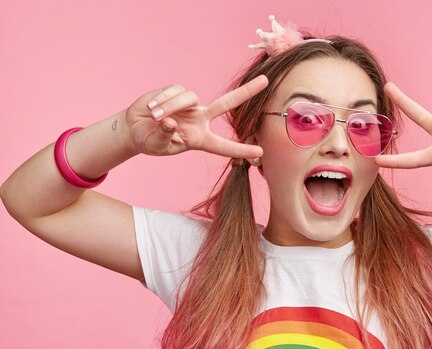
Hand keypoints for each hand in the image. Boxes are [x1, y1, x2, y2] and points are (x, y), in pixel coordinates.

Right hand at [122, 75, 267, 157]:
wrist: (134, 128)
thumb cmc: (149, 141)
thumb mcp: (157, 145)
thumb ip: (165, 136)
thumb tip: (170, 122)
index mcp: (200, 139)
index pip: (224, 146)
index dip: (241, 150)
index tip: (260, 152)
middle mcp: (200, 119)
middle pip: (226, 103)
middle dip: (246, 92)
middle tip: (266, 81)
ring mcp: (190, 104)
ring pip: (191, 97)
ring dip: (172, 106)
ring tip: (155, 117)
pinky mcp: (176, 91)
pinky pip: (175, 91)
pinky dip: (163, 99)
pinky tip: (152, 109)